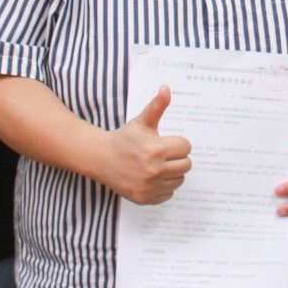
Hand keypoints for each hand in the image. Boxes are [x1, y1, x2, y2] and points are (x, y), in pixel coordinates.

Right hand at [100, 85, 192, 204]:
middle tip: (163, 154)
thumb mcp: (141, 121)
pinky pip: (169, 194)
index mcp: (156, 149)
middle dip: (177, 157)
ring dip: (172, 172)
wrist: (102, 159)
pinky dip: (163, 186)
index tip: (165, 142)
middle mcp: (154, 170)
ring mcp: (150, 186)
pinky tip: (151, 177)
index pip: (186, 147)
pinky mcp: (145, 199)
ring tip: (156, 164)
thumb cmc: (124, 138)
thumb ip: (157, 106)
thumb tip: (166, 88)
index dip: (177, 143)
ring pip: (179, 180)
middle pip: (186, 165)